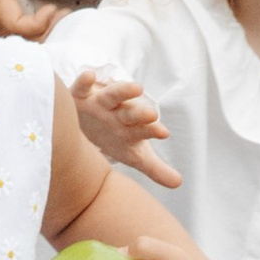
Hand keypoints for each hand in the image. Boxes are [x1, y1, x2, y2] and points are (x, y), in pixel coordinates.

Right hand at [0, 0, 57, 42]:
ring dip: (35, 28)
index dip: (37, 25)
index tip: (52, 7)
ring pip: (10, 29)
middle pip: (13, 34)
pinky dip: (28, 21)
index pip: (15, 25)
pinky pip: (8, 18)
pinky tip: (43, 10)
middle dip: (41, 32)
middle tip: (63, 16)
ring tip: (57, 15)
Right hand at [70, 68, 180, 188]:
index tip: (164, 133)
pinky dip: (84, 81)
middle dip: (140, 113)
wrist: (86, 121)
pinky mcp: (81, 96)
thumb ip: (155, 168)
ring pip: (112, 95)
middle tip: (152, 113)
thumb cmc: (114, 137)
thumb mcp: (133, 154)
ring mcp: (100, 103)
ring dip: (122, 91)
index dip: (152, 131)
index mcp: (132, 128)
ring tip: (137, 88)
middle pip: (131, 113)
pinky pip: (82, 87)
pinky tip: (89, 75)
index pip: (144, 130)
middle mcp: (118, 114)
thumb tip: (179, 183)